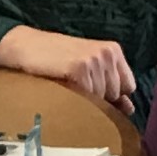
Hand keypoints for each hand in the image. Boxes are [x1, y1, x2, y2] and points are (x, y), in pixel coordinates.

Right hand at [0, 24, 136, 109]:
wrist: (26, 47)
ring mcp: (94, 60)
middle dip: (99, 98)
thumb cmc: (56, 60)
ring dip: (85, 99)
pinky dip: (75, 97)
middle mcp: (107, 53)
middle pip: (115, 94)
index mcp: (113, 50)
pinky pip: (87, 97)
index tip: (93, 90)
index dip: (112, 95)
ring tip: (68, 85)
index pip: (128, 87)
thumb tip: (130, 108)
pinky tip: (64, 86)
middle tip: (76, 86)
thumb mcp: (88, 68)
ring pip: (101, 99)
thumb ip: (110, 86)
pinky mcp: (80, 68)